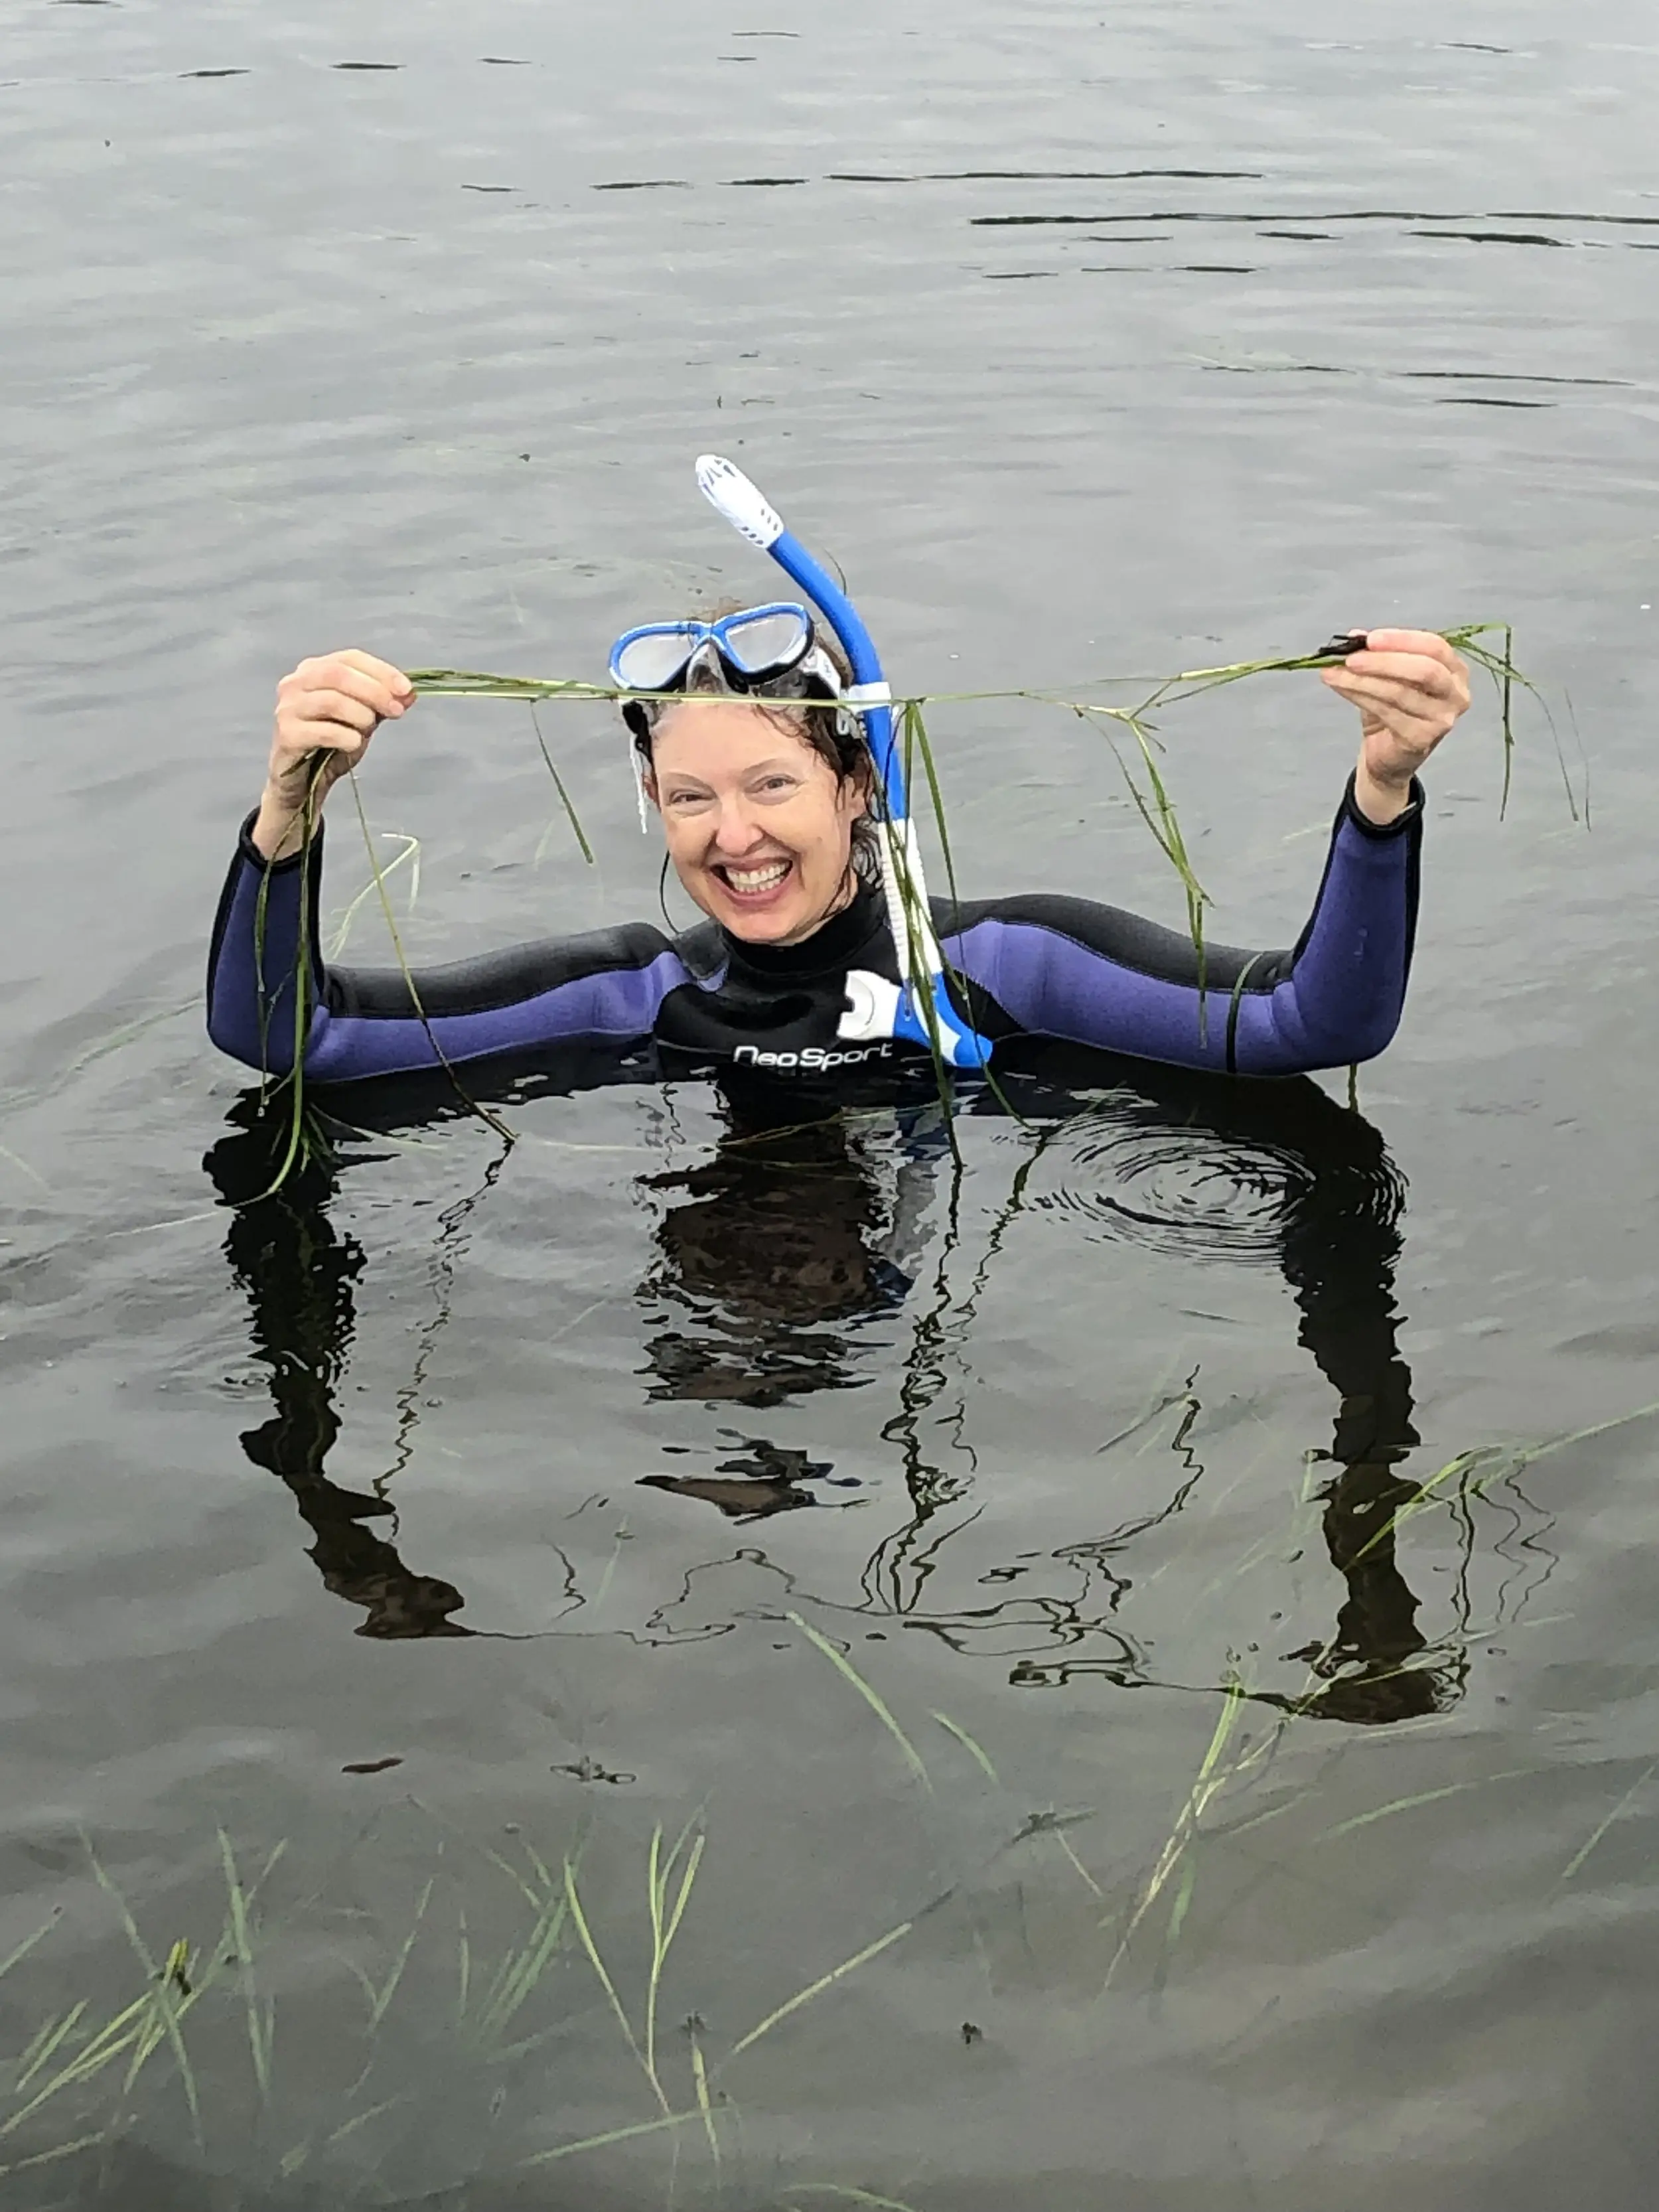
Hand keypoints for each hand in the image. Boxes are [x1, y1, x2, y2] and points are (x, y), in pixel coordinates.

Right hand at [253, 651, 413, 858]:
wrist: (302, 781)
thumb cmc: (330, 744)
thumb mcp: (362, 719)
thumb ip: (382, 703)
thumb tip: (409, 693)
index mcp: (314, 670)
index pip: (350, 658)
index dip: (381, 671)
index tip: (406, 689)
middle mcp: (296, 683)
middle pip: (338, 674)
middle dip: (374, 691)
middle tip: (396, 711)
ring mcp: (288, 708)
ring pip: (331, 700)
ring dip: (361, 715)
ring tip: (368, 729)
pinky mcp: (287, 735)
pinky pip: (324, 731)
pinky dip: (347, 737)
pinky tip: (352, 744)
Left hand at [1321, 628, 1470, 824]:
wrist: (1389, 755)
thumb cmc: (1394, 710)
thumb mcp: (1389, 676)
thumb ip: (1377, 654)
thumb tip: (1354, 637)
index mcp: (1454, 670)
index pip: (1435, 647)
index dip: (1402, 639)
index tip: (1369, 638)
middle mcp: (1455, 695)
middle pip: (1424, 670)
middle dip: (1384, 661)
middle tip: (1350, 658)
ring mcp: (1441, 719)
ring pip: (1399, 692)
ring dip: (1361, 680)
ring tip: (1333, 672)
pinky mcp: (1420, 739)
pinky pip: (1386, 711)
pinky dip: (1359, 696)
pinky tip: (1340, 687)